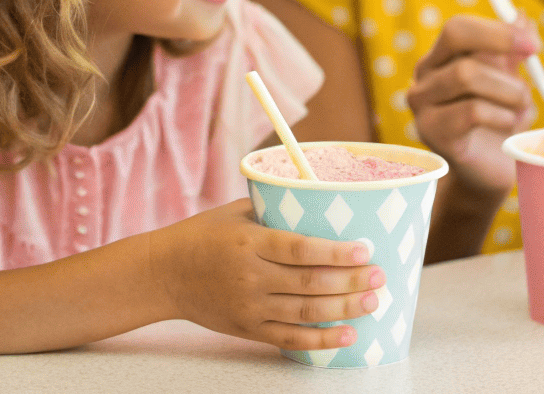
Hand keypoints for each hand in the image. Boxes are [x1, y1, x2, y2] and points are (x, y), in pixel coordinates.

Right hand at [147, 200, 382, 351]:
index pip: (300, 248)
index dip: (336, 252)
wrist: (163, 273)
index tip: (364, 250)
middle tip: (379, 276)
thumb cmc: (202, 235)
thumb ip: (275, 212)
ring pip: (306, 312)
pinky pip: (290, 339)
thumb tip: (322, 204)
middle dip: (350, 281)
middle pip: (310, 282)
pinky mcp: (248, 329)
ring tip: (372, 302)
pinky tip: (347, 334)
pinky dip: (321, 340)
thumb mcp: (235, 213)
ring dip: (344, 309)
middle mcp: (249, 276)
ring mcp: (249, 306)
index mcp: (248, 241)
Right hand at [405, 14, 537, 198]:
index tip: (534, 44)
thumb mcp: (512, 81)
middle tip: (533, 63)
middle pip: (457, 41)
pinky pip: (471, 111)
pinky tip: (509, 126)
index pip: (457, 28)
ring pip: (466, 75)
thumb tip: (521, 18)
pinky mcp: (431, 133)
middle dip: (501, 47)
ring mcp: (422, 105)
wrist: (492, 171)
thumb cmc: (501, 120)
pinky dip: (501, 115)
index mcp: (441, 58)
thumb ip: (514, 50)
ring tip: (521, 108)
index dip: (496, 30)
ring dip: (508, 90)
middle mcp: (424, 77)